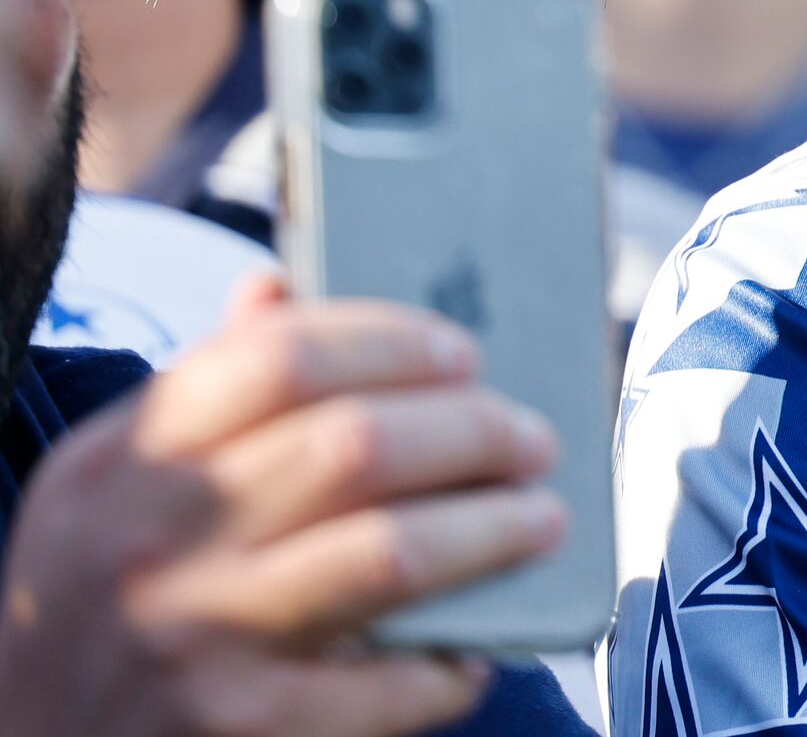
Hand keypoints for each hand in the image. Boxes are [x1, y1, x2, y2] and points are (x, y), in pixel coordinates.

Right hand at [0, 279, 564, 736]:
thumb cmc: (94, 589)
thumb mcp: (109, 479)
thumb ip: (203, 386)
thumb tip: (282, 285)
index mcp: (123, 457)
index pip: (282, 358)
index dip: (395, 342)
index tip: (463, 354)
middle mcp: (153, 537)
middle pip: (357, 444)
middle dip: (473, 431)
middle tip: (529, 438)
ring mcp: (194, 635)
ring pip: (389, 553)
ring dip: (491, 530)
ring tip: (541, 519)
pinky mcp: (237, 728)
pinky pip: (382, 686)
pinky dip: (448, 664)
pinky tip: (477, 647)